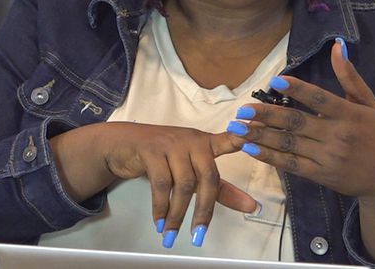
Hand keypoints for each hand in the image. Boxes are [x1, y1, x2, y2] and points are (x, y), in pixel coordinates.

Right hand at [50, 122, 256, 246]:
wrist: (123, 143)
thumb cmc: (163, 157)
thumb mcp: (191, 169)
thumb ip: (220, 188)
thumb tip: (250, 206)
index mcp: (206, 143)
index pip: (228, 140)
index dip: (241, 139)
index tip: (251, 139)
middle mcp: (192, 141)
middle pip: (207, 177)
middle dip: (204, 210)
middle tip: (198, 235)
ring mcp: (171, 144)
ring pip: (183, 184)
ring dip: (177, 214)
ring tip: (171, 233)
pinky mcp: (151, 150)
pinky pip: (160, 184)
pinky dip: (160, 207)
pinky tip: (159, 221)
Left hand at [229, 38, 374, 260]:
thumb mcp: (370, 104)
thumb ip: (350, 77)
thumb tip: (337, 46)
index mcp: (349, 115)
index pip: (319, 99)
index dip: (297, 89)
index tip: (274, 82)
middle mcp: (337, 136)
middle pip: (296, 122)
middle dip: (267, 116)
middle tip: (243, 110)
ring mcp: (327, 157)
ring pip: (289, 144)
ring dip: (261, 136)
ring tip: (237, 128)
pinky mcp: (320, 175)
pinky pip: (291, 164)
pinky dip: (270, 157)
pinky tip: (251, 148)